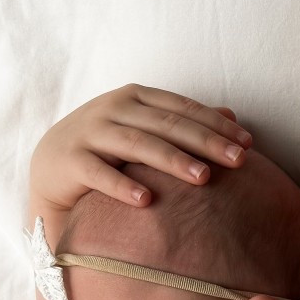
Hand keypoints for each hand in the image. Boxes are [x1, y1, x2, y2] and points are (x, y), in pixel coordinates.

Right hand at [28, 84, 253, 227]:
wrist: (50, 166)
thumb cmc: (109, 150)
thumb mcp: (146, 130)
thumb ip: (184, 123)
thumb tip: (232, 116)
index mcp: (137, 98)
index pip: (183, 109)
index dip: (216, 125)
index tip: (249, 144)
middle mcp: (113, 109)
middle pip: (167, 124)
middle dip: (206, 142)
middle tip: (239, 161)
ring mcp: (90, 133)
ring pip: (137, 144)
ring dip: (172, 161)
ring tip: (204, 178)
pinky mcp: (70, 162)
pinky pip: (99, 174)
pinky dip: (122, 186)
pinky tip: (147, 201)